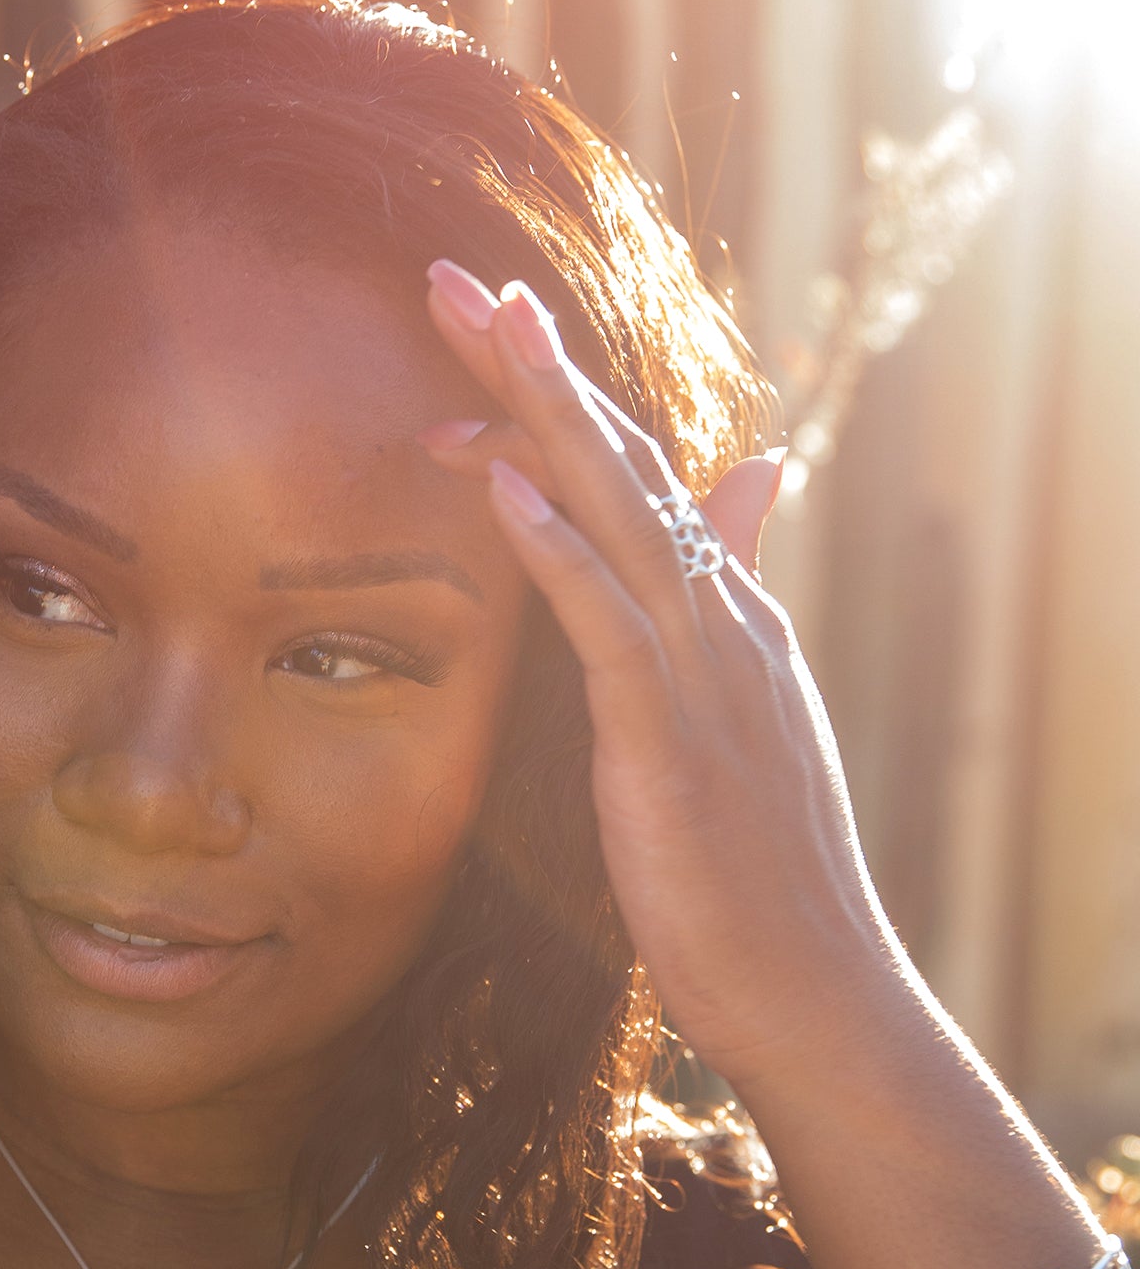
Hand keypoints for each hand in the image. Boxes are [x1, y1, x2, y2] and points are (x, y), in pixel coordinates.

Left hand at [419, 260, 907, 1092]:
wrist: (813, 989)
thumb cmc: (757, 876)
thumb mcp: (737, 723)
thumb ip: (726, 598)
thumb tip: (750, 478)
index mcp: (721, 618)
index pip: (632, 484)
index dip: (554, 408)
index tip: (478, 347)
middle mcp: (719, 619)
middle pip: (620, 465)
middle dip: (536, 369)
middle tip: (456, 279)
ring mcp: (702, 672)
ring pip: (618, 516)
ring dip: (543, 415)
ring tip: (482, 324)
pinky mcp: (671, 738)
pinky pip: (608, 625)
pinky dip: (559, 551)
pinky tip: (508, 489)